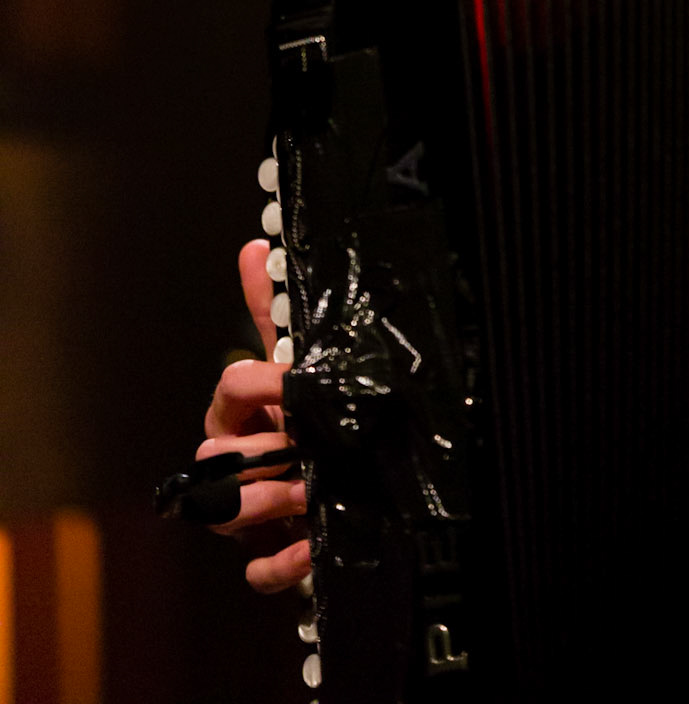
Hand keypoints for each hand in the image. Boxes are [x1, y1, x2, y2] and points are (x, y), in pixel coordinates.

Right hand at [198, 239, 310, 592]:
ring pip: (225, 510)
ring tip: (304, 494)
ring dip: (264, 503)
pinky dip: (281, 564)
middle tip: (299, 447)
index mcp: (242, 413)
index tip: (286, 382)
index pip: (229, 388)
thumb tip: (254, 248)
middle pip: (216, 454)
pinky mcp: (267, 554)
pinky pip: (258, 571)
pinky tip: (308, 547)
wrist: (343, 486)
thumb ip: (273, 313)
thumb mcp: (299, 363)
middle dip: (256, 449)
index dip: (253, 383)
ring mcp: (246, 511)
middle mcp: (236, 460)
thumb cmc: (309, 422)